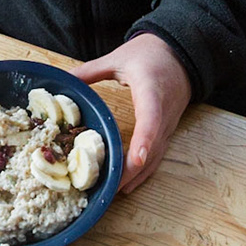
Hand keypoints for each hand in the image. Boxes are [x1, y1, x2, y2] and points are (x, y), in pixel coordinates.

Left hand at [75, 34, 191, 192]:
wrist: (181, 53)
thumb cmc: (151, 54)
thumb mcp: (119, 58)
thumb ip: (91, 71)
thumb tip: (63, 79)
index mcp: (152, 92)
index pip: (152, 119)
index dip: (144, 140)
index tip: (137, 159)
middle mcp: (164, 113)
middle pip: (152, 147)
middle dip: (132, 170)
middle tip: (110, 188)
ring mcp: (168, 125)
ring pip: (155, 156)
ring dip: (137, 175)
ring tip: (114, 192)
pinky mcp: (167, 130)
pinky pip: (158, 155)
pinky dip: (144, 171)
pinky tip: (128, 184)